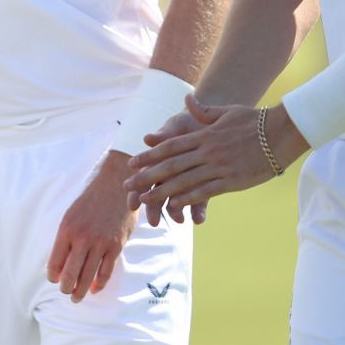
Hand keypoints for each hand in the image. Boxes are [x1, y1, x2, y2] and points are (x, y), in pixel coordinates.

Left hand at [46, 151, 136, 302]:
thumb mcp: (71, 215)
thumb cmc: (90, 201)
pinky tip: (94, 289)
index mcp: (66, 230)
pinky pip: (106, 271)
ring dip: (81, 290)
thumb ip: (65, 238)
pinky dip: (99, 283)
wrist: (115, 187)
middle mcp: (82, 238)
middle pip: (70, 273)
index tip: (54, 281)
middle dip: (66, 287)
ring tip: (77, 298)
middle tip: (65, 293)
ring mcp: (100, 243)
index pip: (55, 261)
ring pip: (88, 275)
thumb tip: (60, 261)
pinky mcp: (116, 246)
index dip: (53, 276)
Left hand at [126, 97, 304, 225]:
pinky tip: (174, 206)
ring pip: (184, 181)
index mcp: (203, 135)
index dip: (149, 156)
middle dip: (146, 176)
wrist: (282, 131)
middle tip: (127, 186)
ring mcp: (219, 166)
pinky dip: (188, 199)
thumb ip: (203, 111)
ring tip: (144, 201)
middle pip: (170, 165)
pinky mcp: (232, 181)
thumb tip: (186, 100)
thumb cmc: (255, 120)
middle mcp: (207, 151)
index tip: (132, 163)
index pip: (169, 146)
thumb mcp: (226, 111)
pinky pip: (205, 191)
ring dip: (162, 192)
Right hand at [131, 108, 209, 225]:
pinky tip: (199, 220)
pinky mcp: (204, 184)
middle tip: (154, 222)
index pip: (145, 177)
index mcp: (160, 159)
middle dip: (155, 208)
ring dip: (176, 212)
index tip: (132, 205)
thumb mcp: (177, 125)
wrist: (212, 124)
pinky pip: (200, 200)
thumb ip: (164, 134)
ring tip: (180, 221)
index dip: (137, 191)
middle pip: (158, 193)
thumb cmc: (189, 123)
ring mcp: (187, 180)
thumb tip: (148, 139)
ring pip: (178, 199)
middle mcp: (171, 173)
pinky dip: (198, 210)